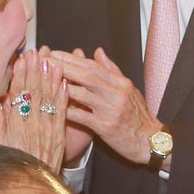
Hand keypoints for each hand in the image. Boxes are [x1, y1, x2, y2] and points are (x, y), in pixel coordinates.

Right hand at [0, 49, 70, 172]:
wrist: (31, 188)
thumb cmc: (12, 165)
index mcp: (14, 125)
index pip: (17, 95)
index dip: (20, 75)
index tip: (22, 59)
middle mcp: (30, 125)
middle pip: (33, 93)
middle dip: (35, 71)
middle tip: (37, 52)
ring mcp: (46, 131)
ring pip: (48, 100)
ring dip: (50, 79)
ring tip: (51, 60)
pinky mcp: (59, 137)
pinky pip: (61, 113)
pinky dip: (63, 97)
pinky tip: (65, 83)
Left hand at [48, 47, 159, 166]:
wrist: (150, 141)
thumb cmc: (138, 116)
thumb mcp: (129, 89)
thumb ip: (112, 70)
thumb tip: (98, 51)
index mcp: (120, 83)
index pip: (93, 66)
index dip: (72, 58)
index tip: (54, 53)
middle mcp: (116, 93)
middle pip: (85, 75)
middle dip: (62, 66)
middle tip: (43, 61)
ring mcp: (111, 110)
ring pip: (81, 94)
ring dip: (60, 85)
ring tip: (43, 79)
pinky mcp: (106, 127)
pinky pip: (81, 116)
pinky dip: (67, 109)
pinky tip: (52, 104)